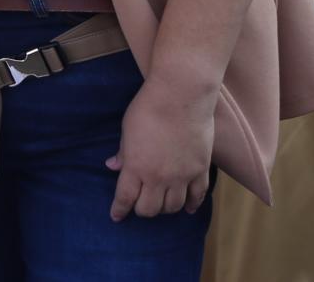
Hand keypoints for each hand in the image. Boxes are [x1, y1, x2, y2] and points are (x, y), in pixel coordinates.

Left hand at [105, 80, 214, 220]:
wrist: (181, 96)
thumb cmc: (148, 108)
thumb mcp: (127, 130)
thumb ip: (123, 152)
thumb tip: (112, 166)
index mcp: (136, 167)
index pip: (125, 198)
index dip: (119, 210)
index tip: (116, 216)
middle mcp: (158, 177)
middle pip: (149, 209)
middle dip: (142, 209)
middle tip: (139, 204)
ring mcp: (182, 176)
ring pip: (173, 207)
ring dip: (165, 208)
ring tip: (161, 203)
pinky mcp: (200, 170)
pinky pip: (197, 196)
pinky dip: (191, 205)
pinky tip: (187, 209)